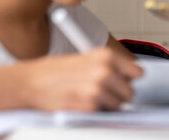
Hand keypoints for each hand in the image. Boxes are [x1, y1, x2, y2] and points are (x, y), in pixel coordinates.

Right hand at [23, 48, 141, 111]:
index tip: (123, 81)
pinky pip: (104, 114)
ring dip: (107, 105)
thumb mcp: (86, 59)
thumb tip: (129, 77)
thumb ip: (108, 66)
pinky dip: (96, 112)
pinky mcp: (90, 107)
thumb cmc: (55, 71)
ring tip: (88, 96)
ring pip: (118, 105)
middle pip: (130, 92)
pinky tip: (81, 103)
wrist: (31, 82)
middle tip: (101, 91)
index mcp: (106, 56)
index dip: (129, 79)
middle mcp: (105, 70)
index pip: (137, 72)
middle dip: (118, 94)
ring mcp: (98, 89)